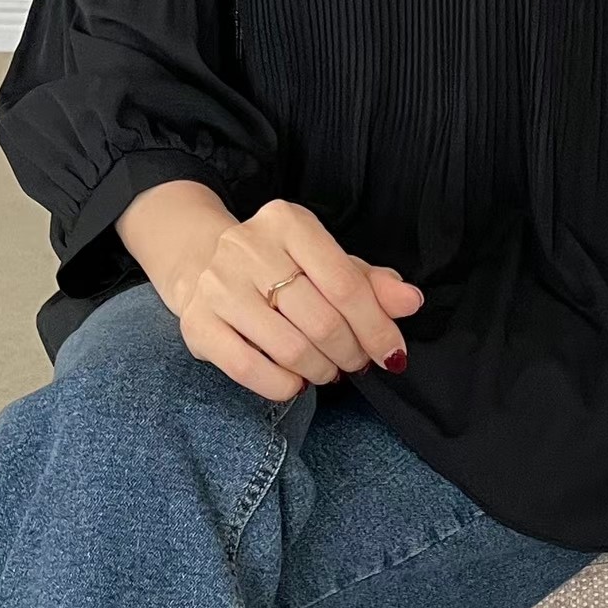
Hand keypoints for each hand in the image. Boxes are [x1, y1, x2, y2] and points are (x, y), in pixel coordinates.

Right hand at [174, 198, 423, 400]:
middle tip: (356, 362)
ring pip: (290, 348)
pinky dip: (282, 385)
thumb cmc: (280, 266)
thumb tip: (410, 302)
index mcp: (288, 222)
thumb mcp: (328, 262)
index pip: (345, 284)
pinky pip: (249, 369)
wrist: (202, 263)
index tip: (392, 354)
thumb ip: (371, 283)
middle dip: (350, 352)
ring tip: (327, 370)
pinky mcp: (198, 322)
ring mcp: (218, 285)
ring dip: (321, 371)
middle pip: (321, 320)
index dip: (377, 327)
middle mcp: (248, 247)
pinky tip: (294, 381)